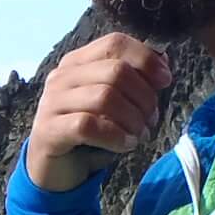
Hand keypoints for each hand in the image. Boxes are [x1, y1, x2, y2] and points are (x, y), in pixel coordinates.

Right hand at [26, 33, 172, 190]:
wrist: (55, 170)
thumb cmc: (89, 135)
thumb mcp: (114, 104)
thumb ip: (134, 81)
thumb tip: (163, 62)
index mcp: (77, 63)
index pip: (114, 43)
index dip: (145, 58)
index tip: (165, 81)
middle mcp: (61, 77)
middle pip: (115, 71)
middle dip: (144, 97)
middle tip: (151, 119)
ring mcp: (52, 103)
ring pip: (105, 97)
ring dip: (133, 119)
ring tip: (139, 135)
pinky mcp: (48, 130)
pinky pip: (88, 125)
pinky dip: (115, 136)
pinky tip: (125, 145)